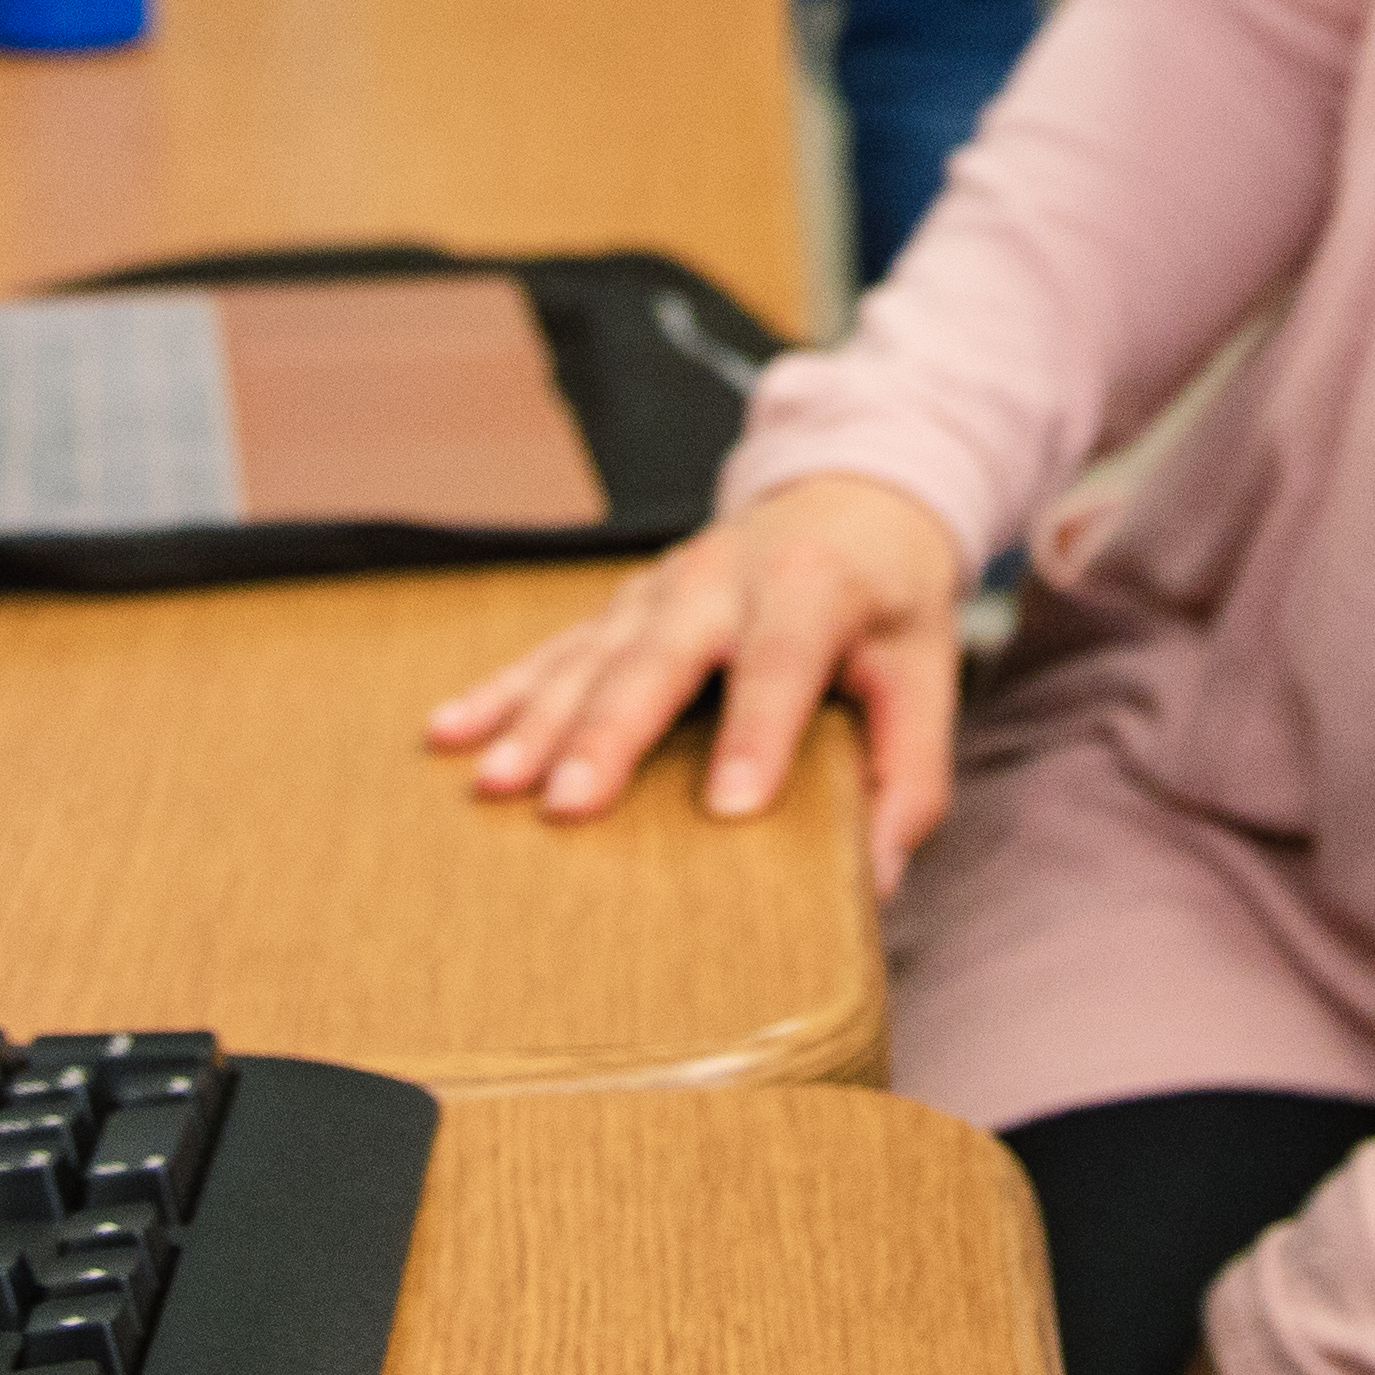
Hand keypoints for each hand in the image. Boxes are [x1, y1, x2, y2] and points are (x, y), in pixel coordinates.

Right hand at [419, 472, 967, 897]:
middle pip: (659, 658)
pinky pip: (550, 649)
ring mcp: (658, 587)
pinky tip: (447, 732)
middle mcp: (721, 578)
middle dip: (610, 732)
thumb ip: (909, 771)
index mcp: (811, 587)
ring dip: (536, 719)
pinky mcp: (620, 604)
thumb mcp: (927, 669)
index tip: (732, 808)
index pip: (781, 662)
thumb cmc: (888, 602)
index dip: (758, 732)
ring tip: (493, 782)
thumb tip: (878, 879)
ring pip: (589, 656)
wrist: (849, 495)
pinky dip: (498, 690)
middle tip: (568, 803)